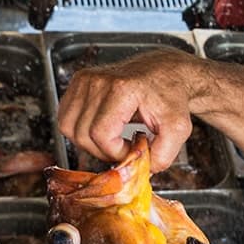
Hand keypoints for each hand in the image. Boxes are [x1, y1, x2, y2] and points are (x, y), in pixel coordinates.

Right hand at [56, 49, 201, 172]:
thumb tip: (143, 170)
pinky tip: (101, 129)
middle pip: (82, 134)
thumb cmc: (169, 97)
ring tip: (113, 140)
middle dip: (103, 151)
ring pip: (68, 128)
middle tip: (124, 148)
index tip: (132, 150)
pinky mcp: (78, 83)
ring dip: (88, 143)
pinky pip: (65, 117)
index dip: (115, 152)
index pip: (101, 134)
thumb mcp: (178, 128)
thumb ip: (164, 154)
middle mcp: (98, 81)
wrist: (163, 73)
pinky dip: (80, 130)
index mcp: (122, 89)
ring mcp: (84, 80)